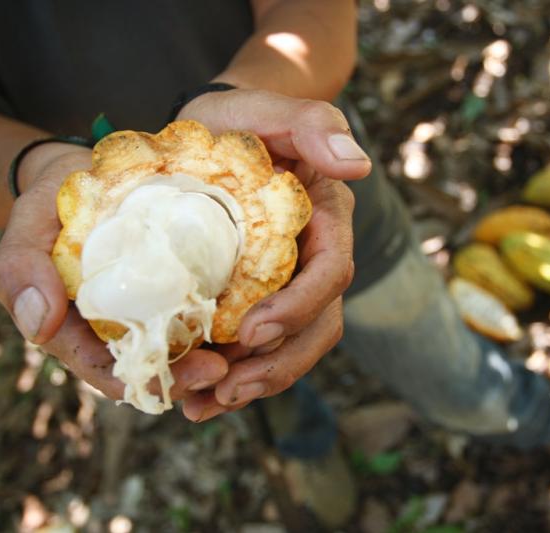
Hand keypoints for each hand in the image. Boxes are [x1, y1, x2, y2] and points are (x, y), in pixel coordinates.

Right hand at [0, 145, 230, 401]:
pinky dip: (229, 316)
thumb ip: (21, 272)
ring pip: (189, 347)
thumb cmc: (49, 207)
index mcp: (82, 334)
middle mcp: (122, 332)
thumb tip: (41, 326)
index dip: (153, 382)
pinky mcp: (179, 286)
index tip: (199, 371)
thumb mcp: (25, 232)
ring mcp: (152, 312)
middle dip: (194, 376)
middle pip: (160, 368)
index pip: (114, 372)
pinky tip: (259, 309)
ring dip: (220, 353)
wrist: (81, 175)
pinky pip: (204, 309)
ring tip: (255, 344)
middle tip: (229, 366)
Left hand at [175, 89, 366, 420]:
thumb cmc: (240, 119)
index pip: (329, 273)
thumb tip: (356, 164)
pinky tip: (192, 398)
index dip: (298, 307)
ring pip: (288, 348)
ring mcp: (285, 285)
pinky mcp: (253, 300)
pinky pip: (254, 349)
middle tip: (229, 389)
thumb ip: (314, 123)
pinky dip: (228, 378)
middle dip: (278, 364)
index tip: (251, 330)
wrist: (210, 135)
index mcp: (325, 222)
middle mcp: (311, 261)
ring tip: (202, 406)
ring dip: (253, 384)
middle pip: (317, 326)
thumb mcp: (269, 109)